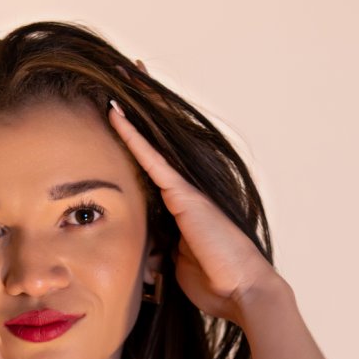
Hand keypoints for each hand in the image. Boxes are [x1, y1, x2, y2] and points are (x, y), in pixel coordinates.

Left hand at [105, 90, 283, 323]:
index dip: (141, 133)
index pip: (155, 161)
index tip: (126, 106)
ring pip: (156, 139)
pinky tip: (115, 113)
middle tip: (128, 67)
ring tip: (121, 69)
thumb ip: (160, 251)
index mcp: (183, 205)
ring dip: (138, 106)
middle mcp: (186, 188)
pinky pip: (152, 160)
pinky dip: (132, 137)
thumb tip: (145, 254)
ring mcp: (186, 189)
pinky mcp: (184, 197)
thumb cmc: (216, 283)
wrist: (243, 291)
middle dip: (144, 101)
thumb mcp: (177, 266)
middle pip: (159, 137)